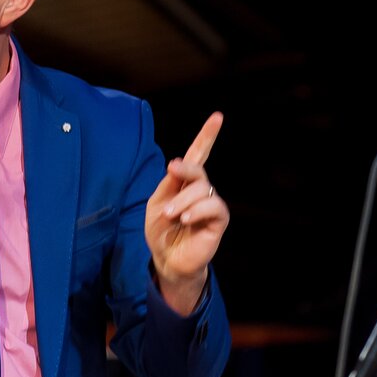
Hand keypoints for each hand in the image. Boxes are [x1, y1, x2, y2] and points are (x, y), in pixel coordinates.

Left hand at [145, 111, 229, 314]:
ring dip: (182, 200)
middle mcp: (201, 190)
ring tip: (171, 216)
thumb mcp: (157, 202)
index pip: (199, 154)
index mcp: (185, 182)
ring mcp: (211, 204)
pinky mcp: (218, 220)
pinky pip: (213, 206)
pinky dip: (196, 210)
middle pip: (197, 169)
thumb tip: (180, 164)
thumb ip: (170, 183)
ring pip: (202, 189)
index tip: (218, 116)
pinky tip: (185, 219)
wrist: (167, 260)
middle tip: (171, 172)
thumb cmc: (161, 231)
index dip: (208, 135)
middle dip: (184, 169)